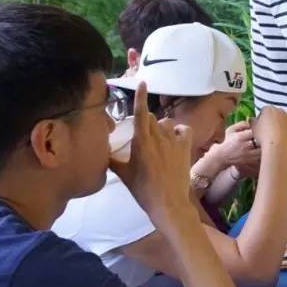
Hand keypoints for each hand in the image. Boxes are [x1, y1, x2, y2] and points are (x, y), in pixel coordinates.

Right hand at [111, 83, 194, 222]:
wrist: (168, 203)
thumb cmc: (143, 191)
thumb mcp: (124, 175)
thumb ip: (113, 161)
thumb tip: (101, 153)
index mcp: (141, 142)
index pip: (140, 114)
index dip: (141, 97)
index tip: (143, 83)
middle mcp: (158, 137)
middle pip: (150, 118)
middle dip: (144, 122)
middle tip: (141, 137)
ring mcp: (173, 141)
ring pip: (165, 123)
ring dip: (160, 128)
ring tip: (157, 142)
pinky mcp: (185, 147)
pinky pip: (183, 129)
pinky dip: (178, 131)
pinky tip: (174, 138)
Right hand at [203, 120, 262, 178]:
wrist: (222, 157)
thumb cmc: (227, 141)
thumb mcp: (231, 130)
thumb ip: (242, 124)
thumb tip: (252, 120)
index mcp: (240, 137)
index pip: (255, 131)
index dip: (258, 129)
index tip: (259, 128)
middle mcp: (245, 146)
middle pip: (260, 140)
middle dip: (263, 137)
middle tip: (263, 135)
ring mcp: (248, 155)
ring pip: (263, 149)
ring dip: (264, 145)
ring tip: (263, 142)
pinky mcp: (251, 161)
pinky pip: (261, 156)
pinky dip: (263, 152)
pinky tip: (261, 149)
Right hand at [252, 105, 286, 151]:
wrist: (277, 145)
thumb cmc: (263, 136)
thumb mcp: (253, 128)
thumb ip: (252, 121)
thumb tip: (250, 118)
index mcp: (269, 109)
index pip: (264, 111)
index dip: (262, 119)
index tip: (261, 127)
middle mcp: (280, 110)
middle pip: (275, 115)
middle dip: (272, 121)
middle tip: (269, 132)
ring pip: (283, 120)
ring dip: (280, 125)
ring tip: (276, 136)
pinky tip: (283, 138)